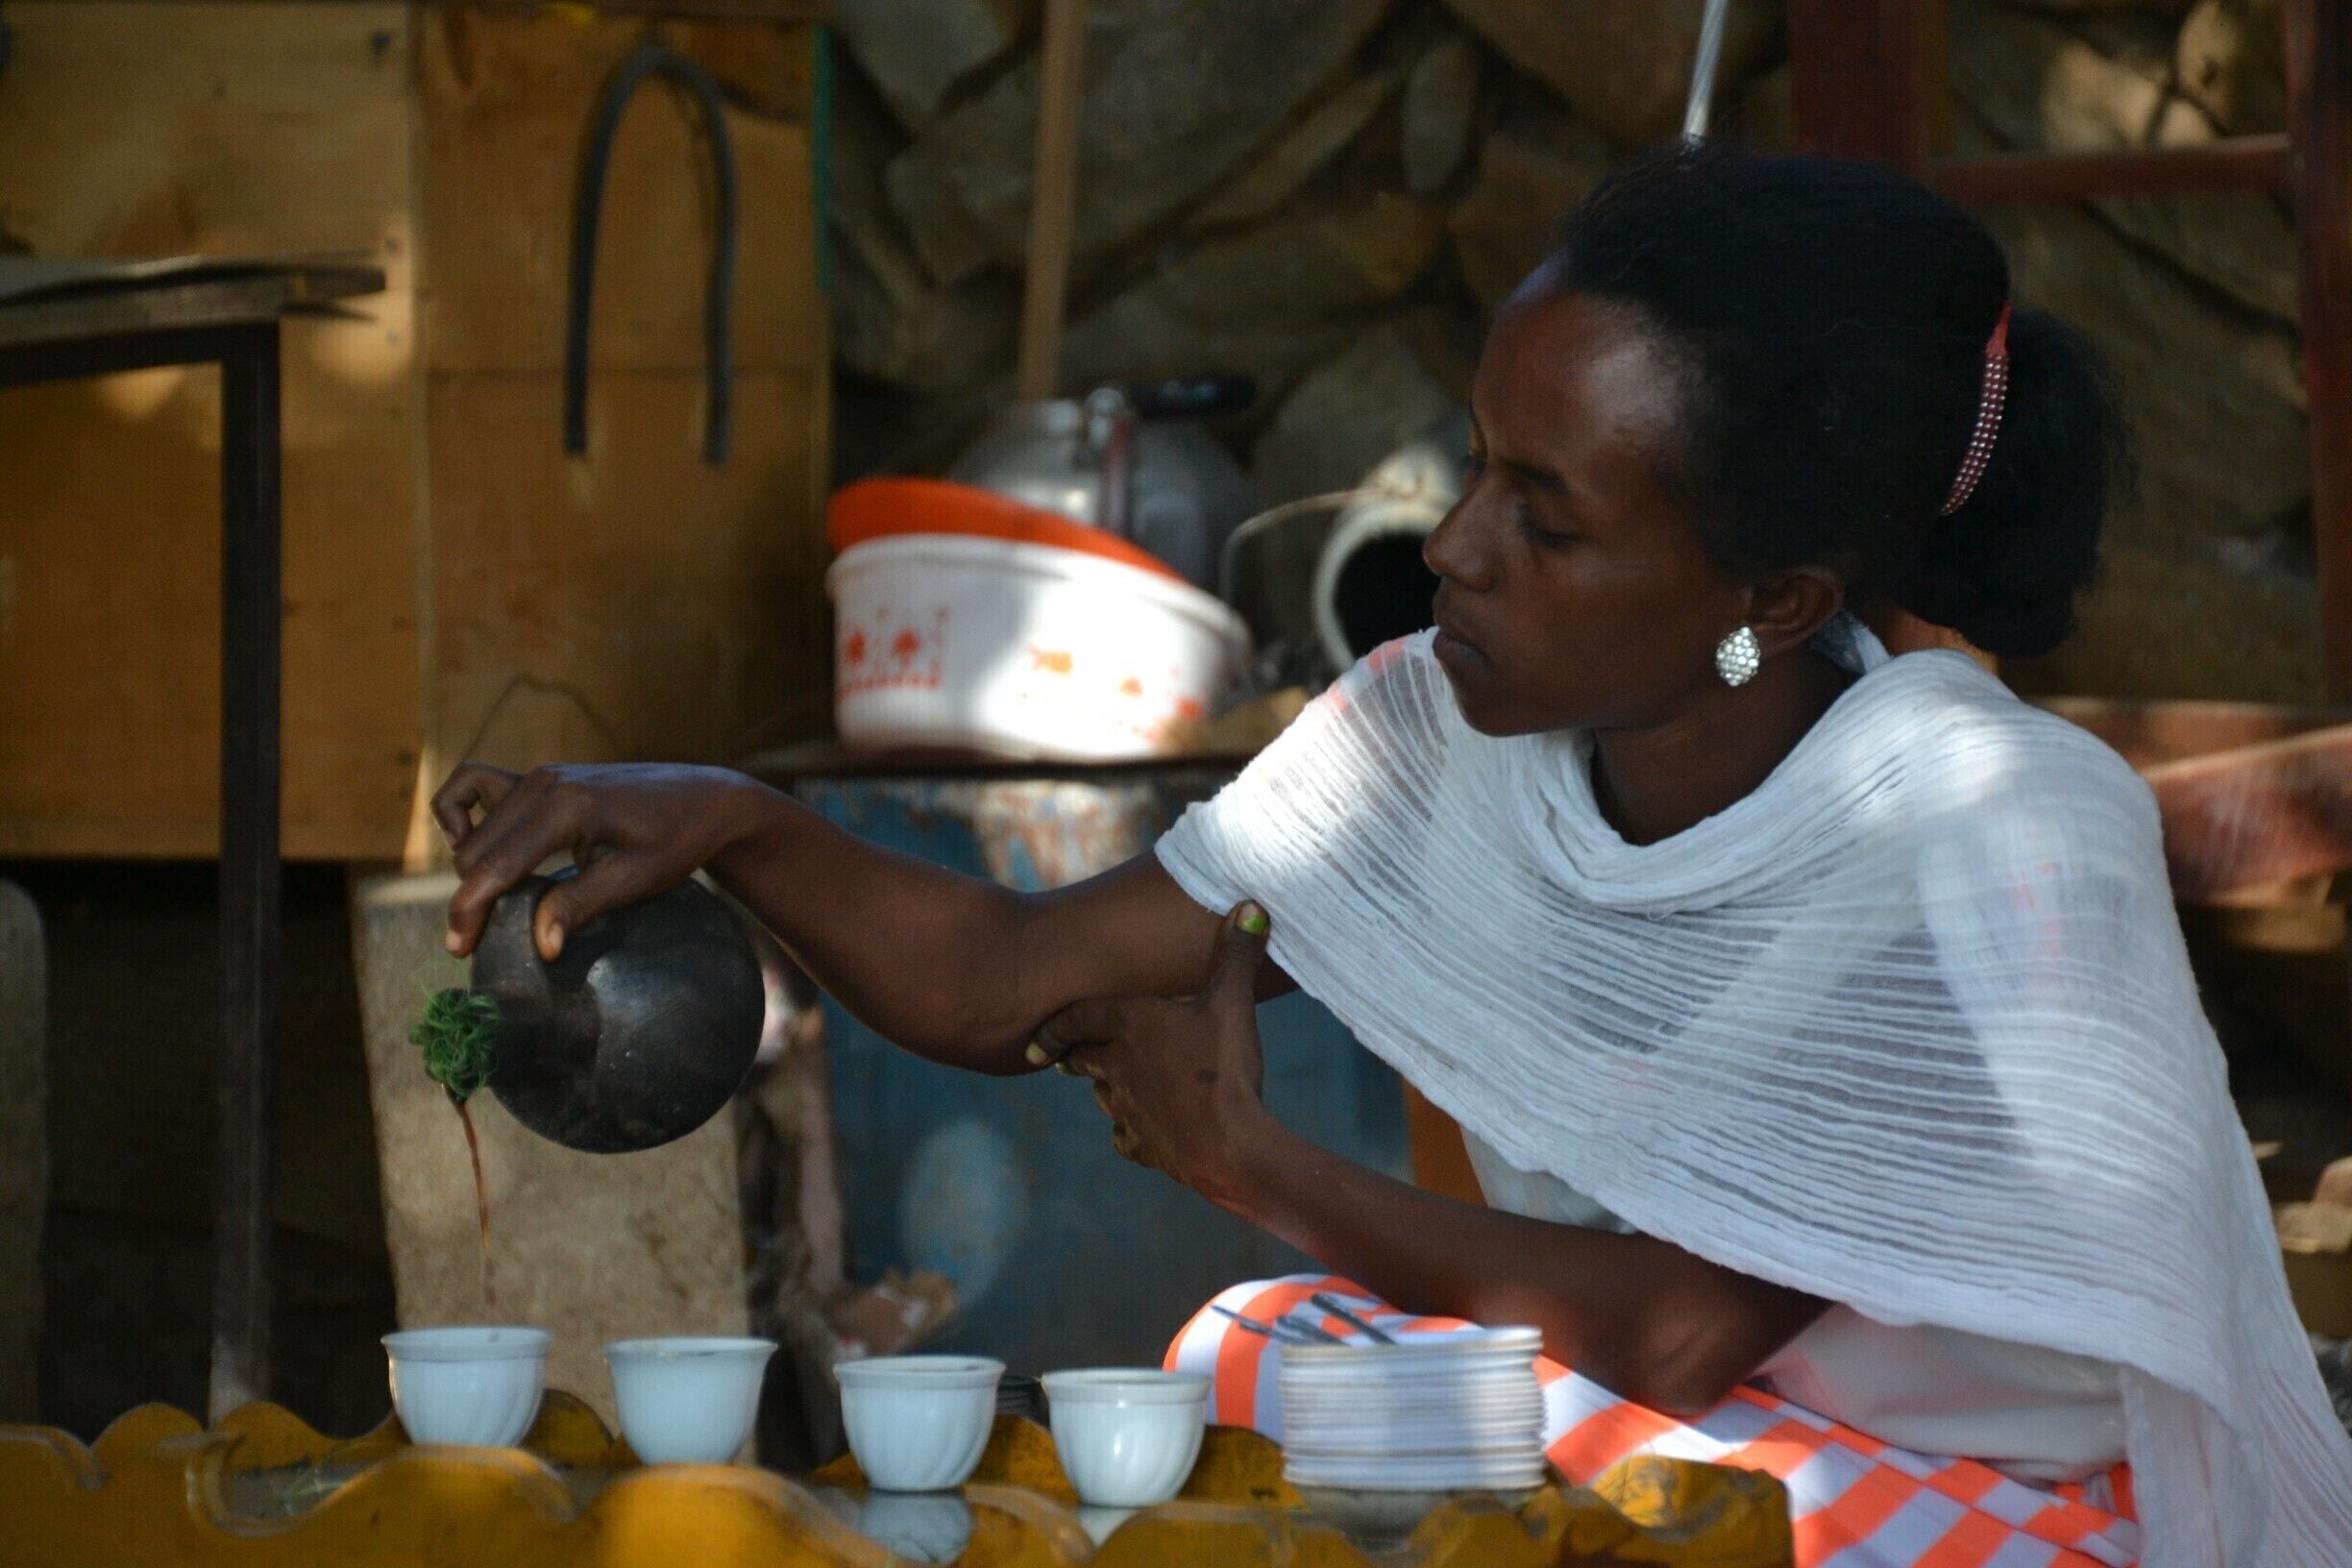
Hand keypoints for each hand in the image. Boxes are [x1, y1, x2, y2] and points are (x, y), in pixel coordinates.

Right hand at [432, 761, 763, 960]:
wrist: (704, 799)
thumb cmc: (676, 840)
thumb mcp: (633, 879)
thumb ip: (579, 906)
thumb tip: (539, 947)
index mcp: (566, 808)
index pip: (497, 865)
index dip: (470, 910)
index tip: (459, 950)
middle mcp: (544, 784)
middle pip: (475, 849)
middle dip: (471, 896)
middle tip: (485, 937)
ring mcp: (540, 776)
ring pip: (475, 827)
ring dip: (472, 867)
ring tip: (491, 903)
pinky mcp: (542, 777)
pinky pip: (476, 785)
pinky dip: (464, 815)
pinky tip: (479, 846)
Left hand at [1033, 902, 1275, 1204]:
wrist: (1228, 1147)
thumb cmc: (1223, 1067)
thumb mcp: (1234, 1002)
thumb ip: (1238, 954)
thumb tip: (1251, 905)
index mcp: (1129, 1025)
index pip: (1075, 1019)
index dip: (1053, 1027)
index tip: (1035, 1040)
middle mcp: (1117, 1067)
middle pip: (1083, 1059)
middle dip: (1076, 1054)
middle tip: (1069, 1055)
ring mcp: (1127, 1111)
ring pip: (1103, 1096)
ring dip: (1105, 1087)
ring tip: (1111, 1084)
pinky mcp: (1144, 1147)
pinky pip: (1126, 1137)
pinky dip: (1130, 1131)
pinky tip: (1143, 1129)